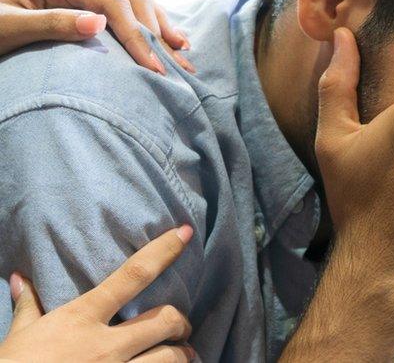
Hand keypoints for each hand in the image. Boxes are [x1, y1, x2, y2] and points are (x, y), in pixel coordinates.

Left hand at [0, 0, 194, 72]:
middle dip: (158, 31)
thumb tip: (100, 24)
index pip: (113, 3)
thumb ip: (51, 24)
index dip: (138, 36)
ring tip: (182, 53)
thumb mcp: (6, 30)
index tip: (156, 70)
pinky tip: (163, 38)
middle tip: (180, 68)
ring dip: (160, 23)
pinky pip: (125, 3)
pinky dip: (148, 20)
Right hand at [0, 226, 195, 361]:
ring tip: (182, 353)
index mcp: (82, 318)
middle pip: (166, 319)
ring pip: (171, 357)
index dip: (163, 251)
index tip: (185, 232)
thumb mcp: (19, 336)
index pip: (133, 275)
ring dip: (181, 354)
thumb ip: (29, 307)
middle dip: (181, 322)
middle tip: (180, 327)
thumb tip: (21, 279)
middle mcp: (106, 345)